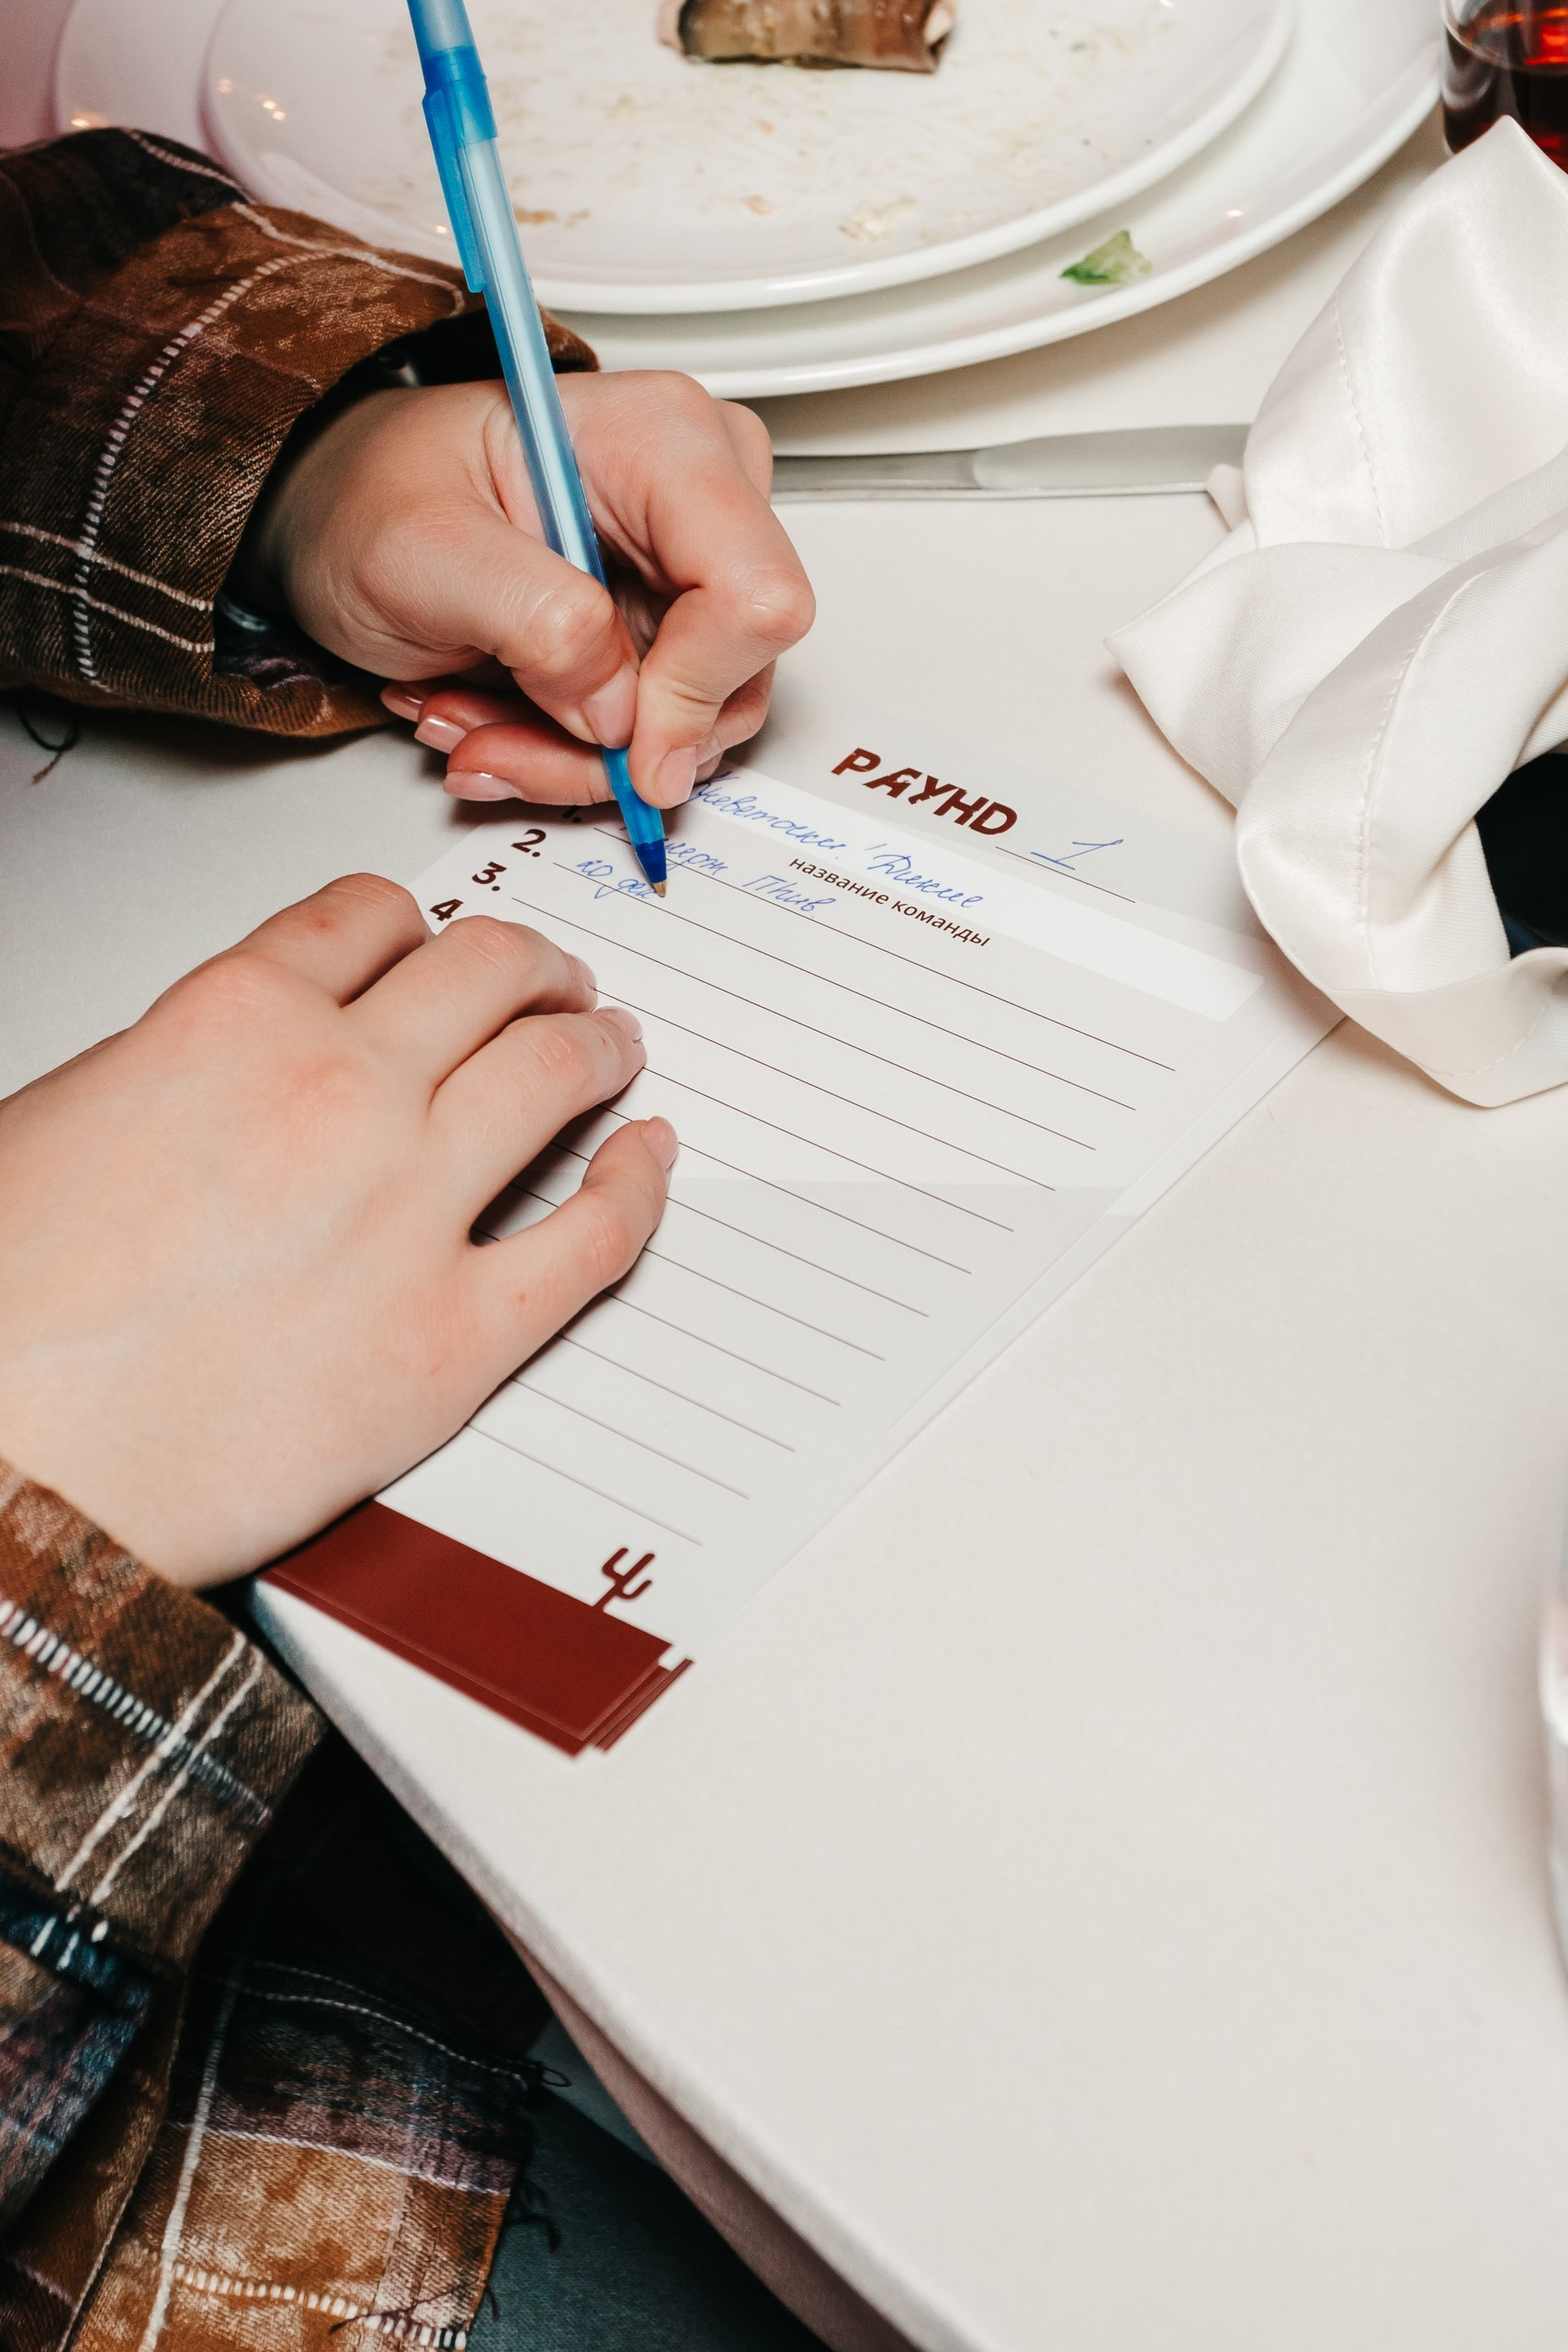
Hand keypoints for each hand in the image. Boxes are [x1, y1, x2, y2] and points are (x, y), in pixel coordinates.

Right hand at [0, 877, 673, 1587]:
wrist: (7, 1469)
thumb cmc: (12, 1315)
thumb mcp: (67, 1116)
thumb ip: (185, 1065)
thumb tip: (250, 1070)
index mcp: (232, 1020)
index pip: (367, 918)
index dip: (416, 927)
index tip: (435, 947)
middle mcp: (337, 1092)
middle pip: (485, 972)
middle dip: (533, 967)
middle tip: (554, 984)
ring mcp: (409, 1210)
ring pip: (553, 1073)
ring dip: (598, 1044)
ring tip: (612, 1048)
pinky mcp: (453, 1338)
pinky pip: (594, 1238)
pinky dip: (639, 1185)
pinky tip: (647, 1158)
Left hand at [244, 371, 815, 809]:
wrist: (337, 514)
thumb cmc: (370, 493)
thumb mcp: (420, 549)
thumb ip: (533, 620)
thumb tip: (618, 708)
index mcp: (665, 440)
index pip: (756, 594)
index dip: (694, 691)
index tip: (618, 745)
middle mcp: (702, 505)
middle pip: (732, 677)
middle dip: (607, 742)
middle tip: (491, 741)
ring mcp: (689, 579)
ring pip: (694, 729)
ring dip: (569, 757)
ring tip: (468, 722)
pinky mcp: (666, 641)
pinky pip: (654, 739)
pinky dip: (564, 754)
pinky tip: (492, 719)